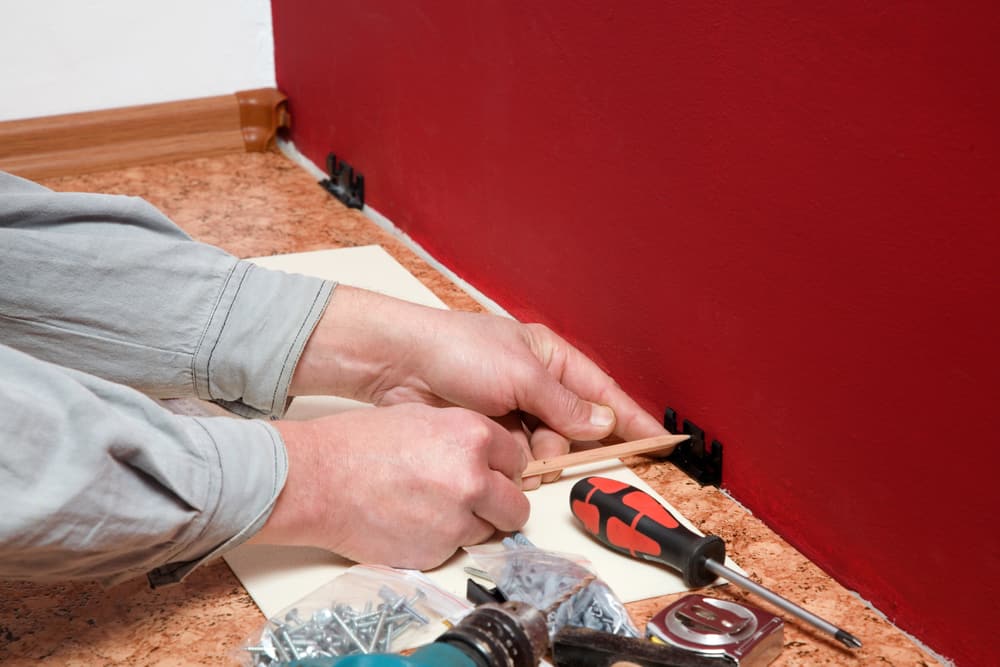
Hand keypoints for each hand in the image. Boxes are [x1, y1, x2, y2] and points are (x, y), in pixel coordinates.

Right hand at [252, 403, 528, 568]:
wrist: (319, 480)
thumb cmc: (358, 446)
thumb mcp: (422, 419)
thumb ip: (463, 438)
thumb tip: (486, 457)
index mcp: (471, 436)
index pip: (517, 460)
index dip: (502, 468)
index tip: (494, 473)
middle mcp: (472, 478)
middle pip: (516, 505)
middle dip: (500, 505)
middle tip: (477, 500)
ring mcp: (456, 520)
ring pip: (488, 530)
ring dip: (470, 524)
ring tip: (431, 507)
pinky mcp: (437, 552)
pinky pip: (455, 549)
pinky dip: (441, 540)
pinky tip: (412, 521)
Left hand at [290, 287, 666, 486]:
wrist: (400, 363)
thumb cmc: (459, 351)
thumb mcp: (520, 375)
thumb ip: (564, 405)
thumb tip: (603, 424)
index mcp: (551, 357)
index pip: (602, 392)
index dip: (631, 419)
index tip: (659, 443)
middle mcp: (536, 383)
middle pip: (575, 426)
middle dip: (567, 443)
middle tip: (550, 451)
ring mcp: (512, 408)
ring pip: (546, 446)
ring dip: (537, 454)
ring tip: (514, 446)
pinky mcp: (490, 429)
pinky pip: (517, 454)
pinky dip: (513, 458)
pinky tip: (499, 453)